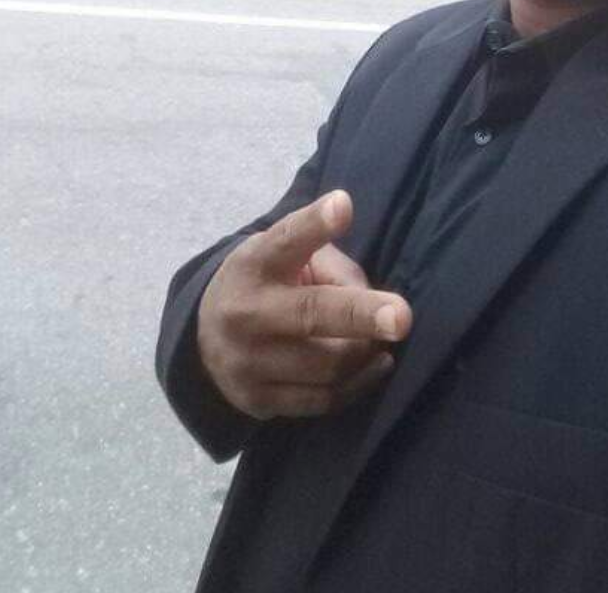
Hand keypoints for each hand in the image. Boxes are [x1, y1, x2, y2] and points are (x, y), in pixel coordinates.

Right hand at [197, 190, 411, 420]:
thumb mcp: (287, 257)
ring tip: (381, 340)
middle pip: (311, 313)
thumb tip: (374, 304)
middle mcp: (246, 312)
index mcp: (255, 263)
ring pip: (328, 364)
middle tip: (403, 318)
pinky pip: (325, 400)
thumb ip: (332, 269)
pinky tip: (375, 364)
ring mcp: (248, 362)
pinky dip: (360, 383)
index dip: (315, 224)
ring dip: (367, 351)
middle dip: (360, 315)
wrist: (205, 340)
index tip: (344, 205)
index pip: (286, 239)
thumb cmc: (269, 283)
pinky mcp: (258, 401)